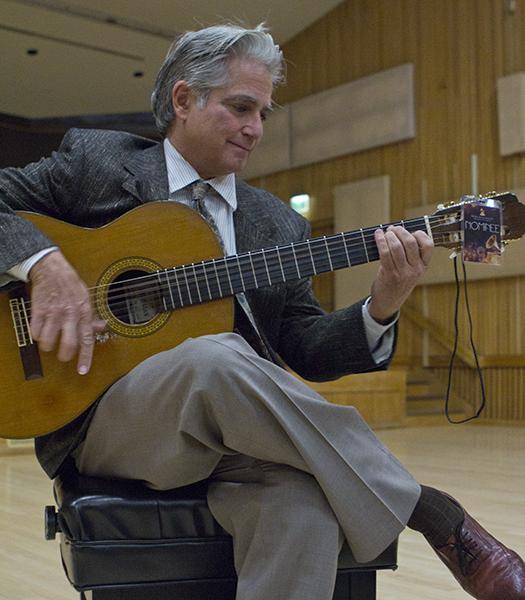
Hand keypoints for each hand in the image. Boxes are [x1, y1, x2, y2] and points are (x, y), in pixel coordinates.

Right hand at [29, 251, 105, 373]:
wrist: (52, 268)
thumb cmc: (71, 285)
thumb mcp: (87, 298)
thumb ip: (91, 316)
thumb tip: (102, 327)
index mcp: (85, 312)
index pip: (87, 340)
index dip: (85, 357)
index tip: (82, 371)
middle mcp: (70, 314)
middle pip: (67, 345)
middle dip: (64, 355)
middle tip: (63, 355)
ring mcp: (54, 313)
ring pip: (47, 342)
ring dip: (47, 345)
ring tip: (49, 339)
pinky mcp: (39, 310)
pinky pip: (34, 332)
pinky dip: (36, 334)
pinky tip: (40, 329)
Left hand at [368, 226, 432, 322]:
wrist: (388, 302)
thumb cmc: (398, 282)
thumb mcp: (410, 270)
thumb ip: (410, 255)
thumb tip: (399, 232)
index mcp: (423, 266)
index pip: (429, 245)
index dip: (420, 234)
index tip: (410, 231)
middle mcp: (416, 270)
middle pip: (410, 242)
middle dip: (400, 231)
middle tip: (393, 229)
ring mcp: (403, 273)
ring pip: (397, 247)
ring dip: (389, 236)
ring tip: (384, 233)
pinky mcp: (390, 274)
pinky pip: (385, 253)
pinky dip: (380, 242)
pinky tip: (377, 236)